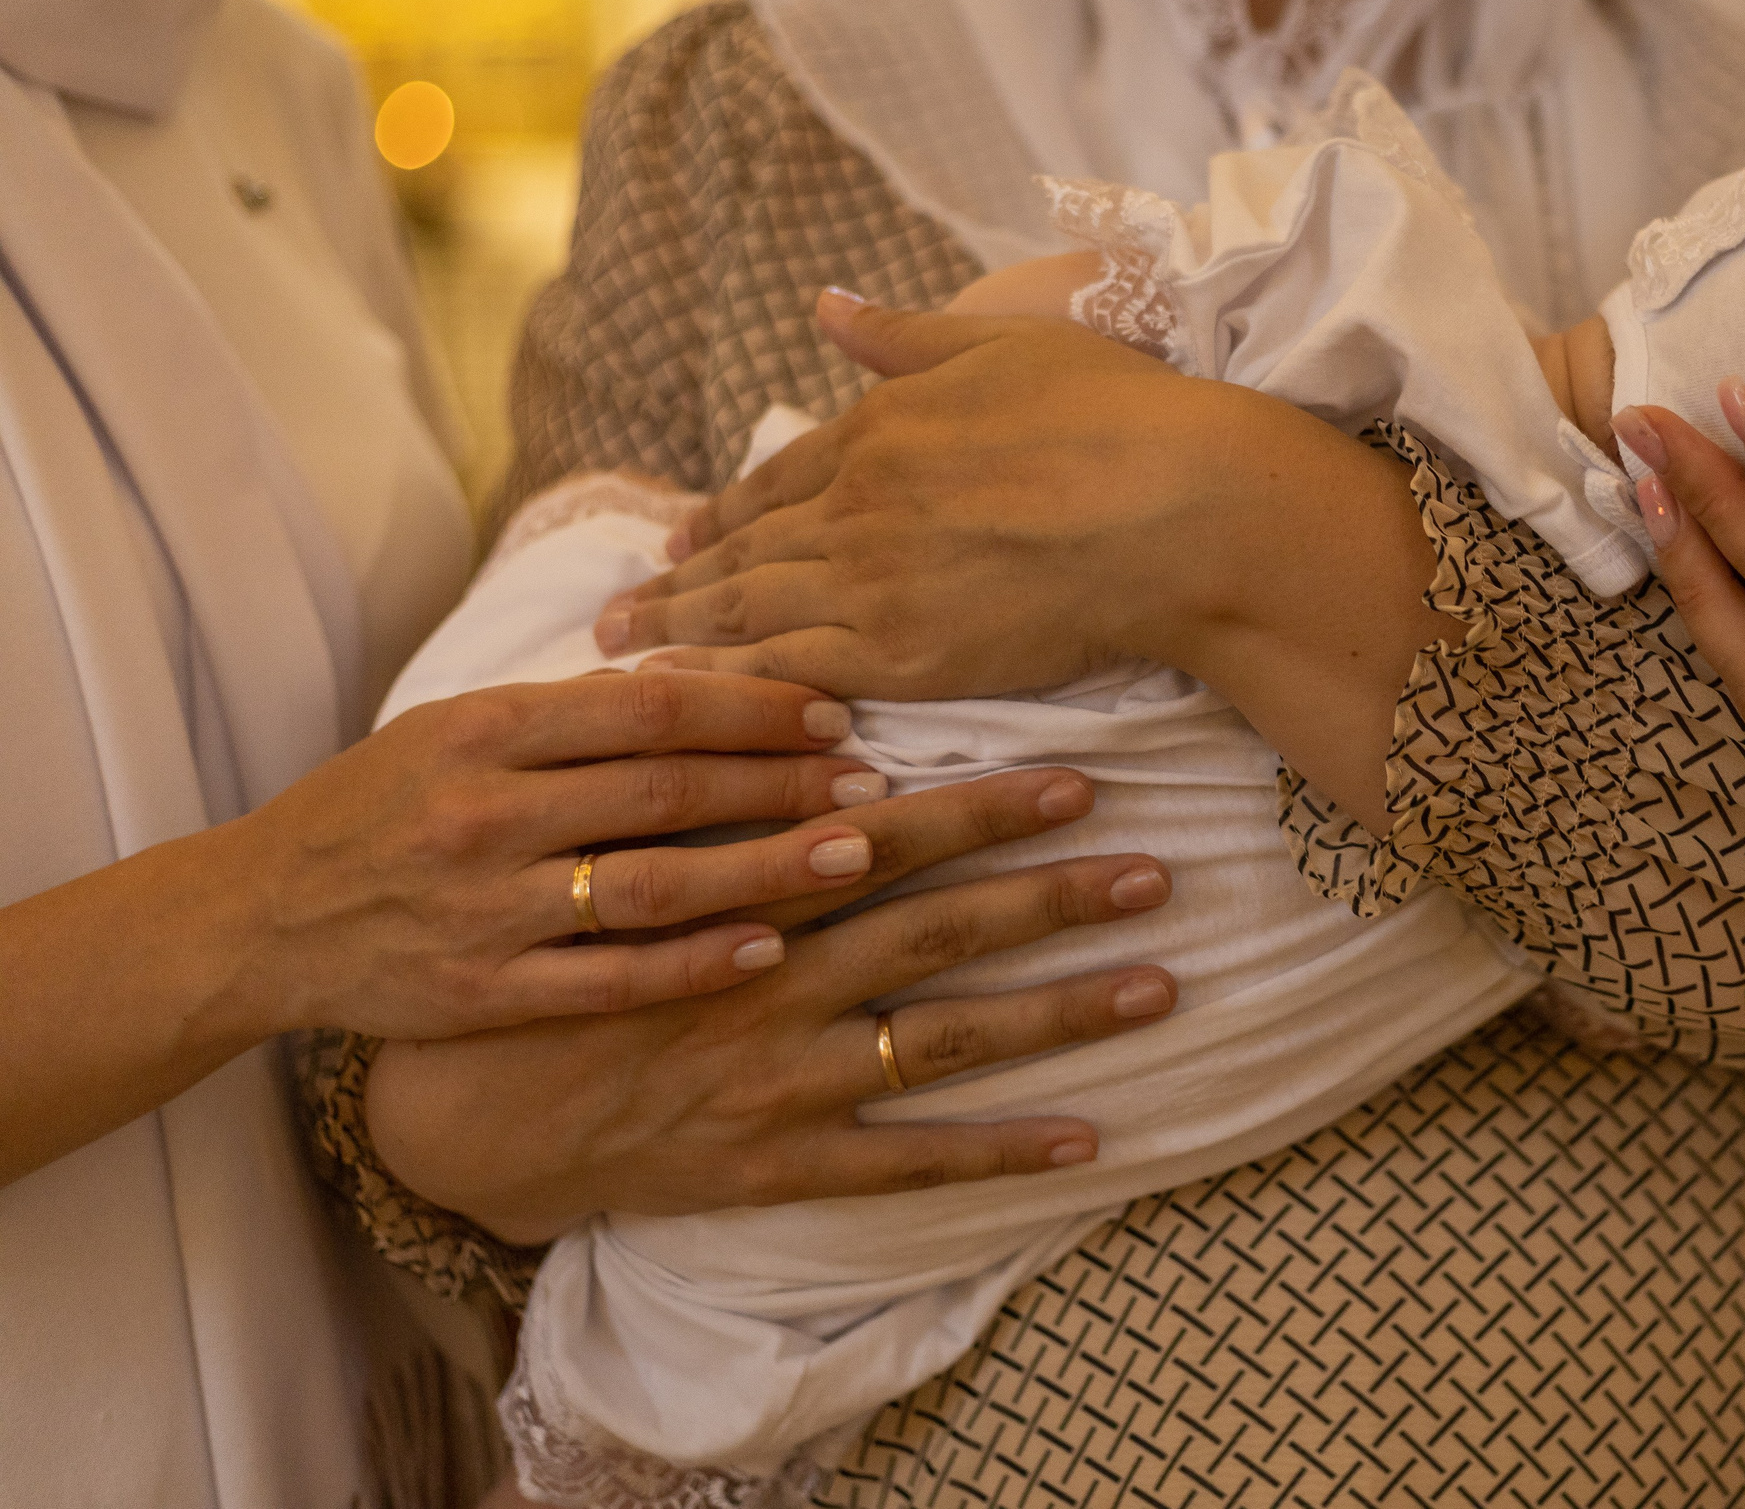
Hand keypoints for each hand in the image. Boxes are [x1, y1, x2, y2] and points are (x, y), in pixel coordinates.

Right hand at [221, 668, 899, 1038]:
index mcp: (483, 730)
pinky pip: (611, 978)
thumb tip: (701, 682)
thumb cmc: (381, 809)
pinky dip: (697, 964)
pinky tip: (773, 947)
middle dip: (784, 784)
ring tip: (857, 854)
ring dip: (767, 869)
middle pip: (668, 791)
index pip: (650, 707)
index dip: (753, 707)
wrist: (260, 919)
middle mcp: (485, 814)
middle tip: (878, 780)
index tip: (835, 712)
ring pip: (655, 884)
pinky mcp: (484, 993)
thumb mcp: (454, 730)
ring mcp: (484, 909)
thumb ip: (569, 715)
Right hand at [365, 767, 1178, 1241]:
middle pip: (937, 930)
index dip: (979, 807)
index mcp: (736, 898)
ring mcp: (778, 1078)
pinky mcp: (770, 1161)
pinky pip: (902, 1162)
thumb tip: (792, 712)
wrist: (453, 1109)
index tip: (1076, 778)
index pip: (878, 839)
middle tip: (1155, 865)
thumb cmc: (534, 958)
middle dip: (1050, 894)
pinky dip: (995, 1151)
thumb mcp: (592, 855)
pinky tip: (1089, 1139)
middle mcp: (773, 983)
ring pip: (941, 1040)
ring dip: (1057, 1012)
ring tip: (1163, 984)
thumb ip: (690, 789)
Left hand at [595, 295, 1228, 698]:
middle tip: (613, 614)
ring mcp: (870, 581)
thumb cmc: (1121, 415)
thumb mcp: (1006, 343)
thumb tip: (823, 307)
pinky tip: (682, 697)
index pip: (779, 479)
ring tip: (620, 656)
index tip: (678, 535)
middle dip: (674, 581)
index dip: (723, 512)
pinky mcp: (900, 655)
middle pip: (745, 550)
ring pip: (747, 611)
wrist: (1178, 507)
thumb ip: (905, 337)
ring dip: (677, 633)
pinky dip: (726, 684)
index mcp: (881, 426)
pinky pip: (788, 673)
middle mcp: (855, 502)